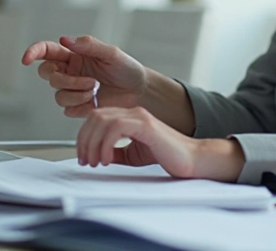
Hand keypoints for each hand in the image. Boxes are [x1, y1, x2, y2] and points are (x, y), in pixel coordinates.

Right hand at [22, 36, 146, 117]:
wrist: (140, 92)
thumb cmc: (127, 69)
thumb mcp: (110, 52)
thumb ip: (88, 45)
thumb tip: (66, 39)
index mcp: (74, 55)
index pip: (46, 51)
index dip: (33, 52)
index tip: (27, 59)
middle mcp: (70, 71)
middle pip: (48, 75)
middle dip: (64, 80)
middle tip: (88, 81)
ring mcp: (73, 89)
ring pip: (57, 94)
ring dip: (76, 93)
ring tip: (95, 90)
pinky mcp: (78, 106)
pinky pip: (67, 108)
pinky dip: (80, 105)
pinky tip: (94, 101)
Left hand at [76, 106, 244, 181]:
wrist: (191, 159)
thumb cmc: (168, 156)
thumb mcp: (133, 155)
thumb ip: (116, 152)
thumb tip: (97, 155)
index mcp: (129, 117)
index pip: (96, 117)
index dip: (84, 136)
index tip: (83, 157)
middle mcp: (133, 112)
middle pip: (95, 116)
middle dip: (84, 140)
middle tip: (86, 161)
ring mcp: (139, 116)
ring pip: (102, 120)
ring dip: (92, 143)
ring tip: (96, 162)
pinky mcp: (146, 125)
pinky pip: (116, 127)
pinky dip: (105, 145)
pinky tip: (107, 159)